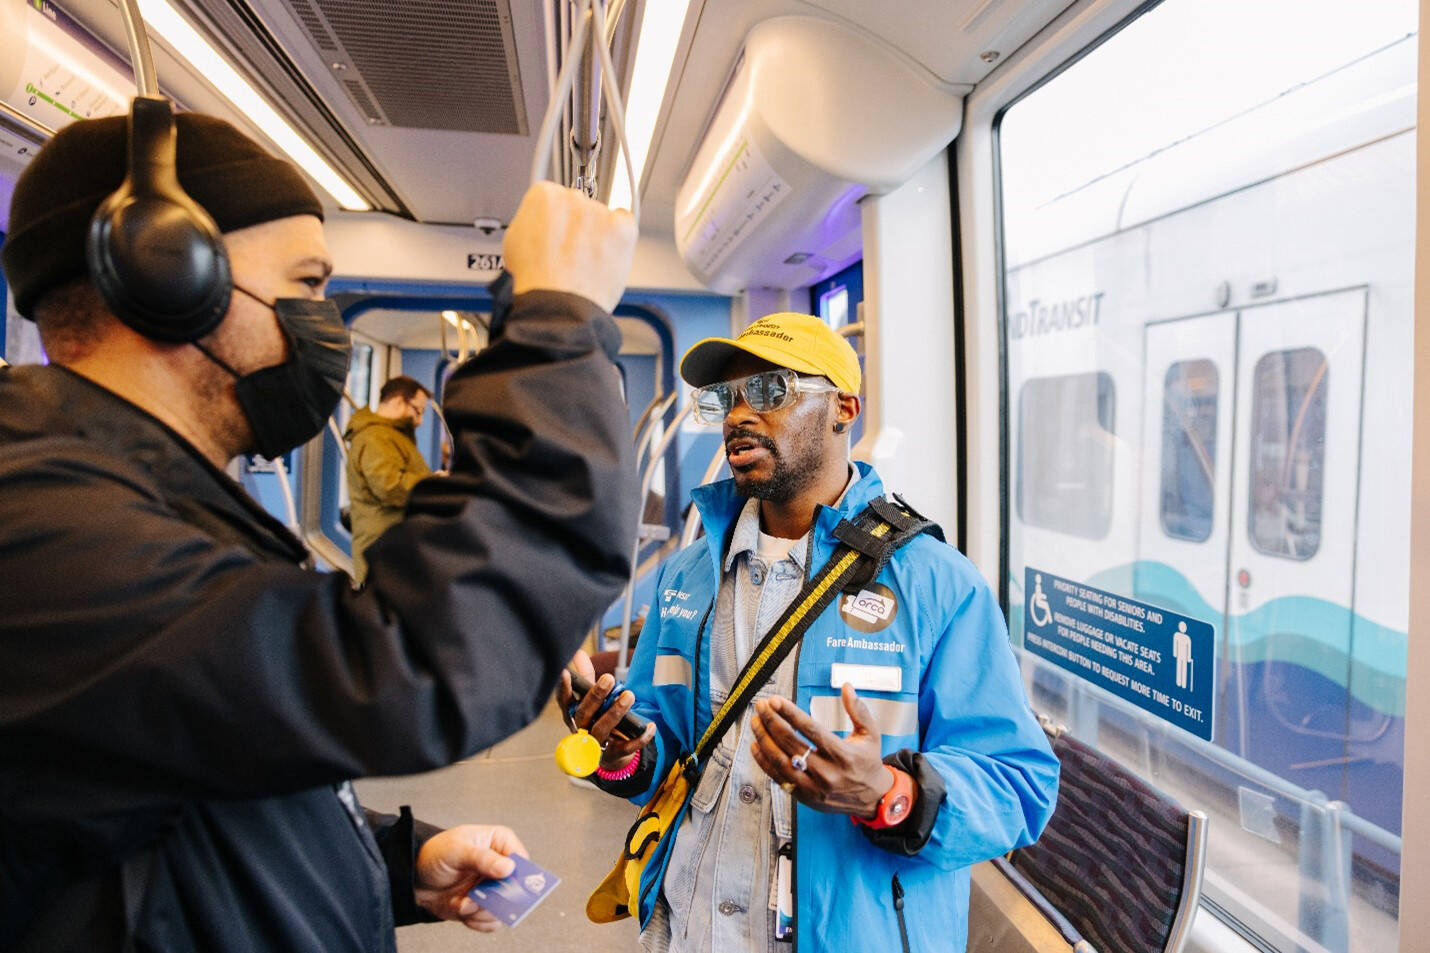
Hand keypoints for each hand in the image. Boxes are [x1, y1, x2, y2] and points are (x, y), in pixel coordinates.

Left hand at [415, 824, 526, 930]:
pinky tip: (461, 909)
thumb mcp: (457, 850)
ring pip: (503, 908)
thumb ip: (482, 858)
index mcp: (499, 842)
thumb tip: (508, 867)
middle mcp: (499, 866)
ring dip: (482, 910)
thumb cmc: (436, 854)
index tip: (505, 884)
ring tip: (463, 903)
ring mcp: (491, 888)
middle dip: (498, 898)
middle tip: (482, 900)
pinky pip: (490, 921)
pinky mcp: (483, 906)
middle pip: (515, 887)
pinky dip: (475, 920)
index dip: (517, 873)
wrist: (414, 878)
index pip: (520, 859)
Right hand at [503, 181, 637, 312]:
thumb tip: (540, 220)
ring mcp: (599, 211)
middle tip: (571, 253)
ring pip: (602, 217)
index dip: (554, 220)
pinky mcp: (622, 227)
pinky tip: (605, 256)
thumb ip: (532, 221)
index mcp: (544, 195)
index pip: (553, 196)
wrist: (558, 304)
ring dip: (598, 234)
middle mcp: (573, 197)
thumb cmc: (536, 280)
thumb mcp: (514, 240)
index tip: (555, 234)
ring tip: (586, 262)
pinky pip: (625, 223)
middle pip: (579, 205)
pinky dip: (620, 238)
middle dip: (577, 226)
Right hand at [557, 649, 654, 770]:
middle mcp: (582, 730)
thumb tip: (578, 652)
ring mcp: (597, 744)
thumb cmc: (597, 719)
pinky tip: (651, 726)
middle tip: (609, 678)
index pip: (565, 702)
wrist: (609, 753)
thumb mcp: (591, 698)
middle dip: (596, 696)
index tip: (565, 672)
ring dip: (615, 712)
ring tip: (628, 695)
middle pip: (585, 714)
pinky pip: (628, 747)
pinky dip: (640, 738)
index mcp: (574, 715)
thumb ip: (586, 676)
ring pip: (603, 729)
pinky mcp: (614, 754)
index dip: (563, 689)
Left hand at [750, 684, 892, 816]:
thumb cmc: (867, 763)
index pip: (811, 729)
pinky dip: (764, 761)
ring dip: (764, 739)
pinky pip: (778, 778)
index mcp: (843, 754)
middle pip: (791, 743)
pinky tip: (756, 745)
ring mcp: (813, 786)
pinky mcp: (804, 796)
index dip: (790, 713)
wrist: (871, 799)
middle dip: (772, 721)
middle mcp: (827, 772)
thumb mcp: (870, 735)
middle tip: (761, 706)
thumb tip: (847, 687)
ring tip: (756, 722)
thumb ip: (858, 710)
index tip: (775, 701)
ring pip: (780, 761)